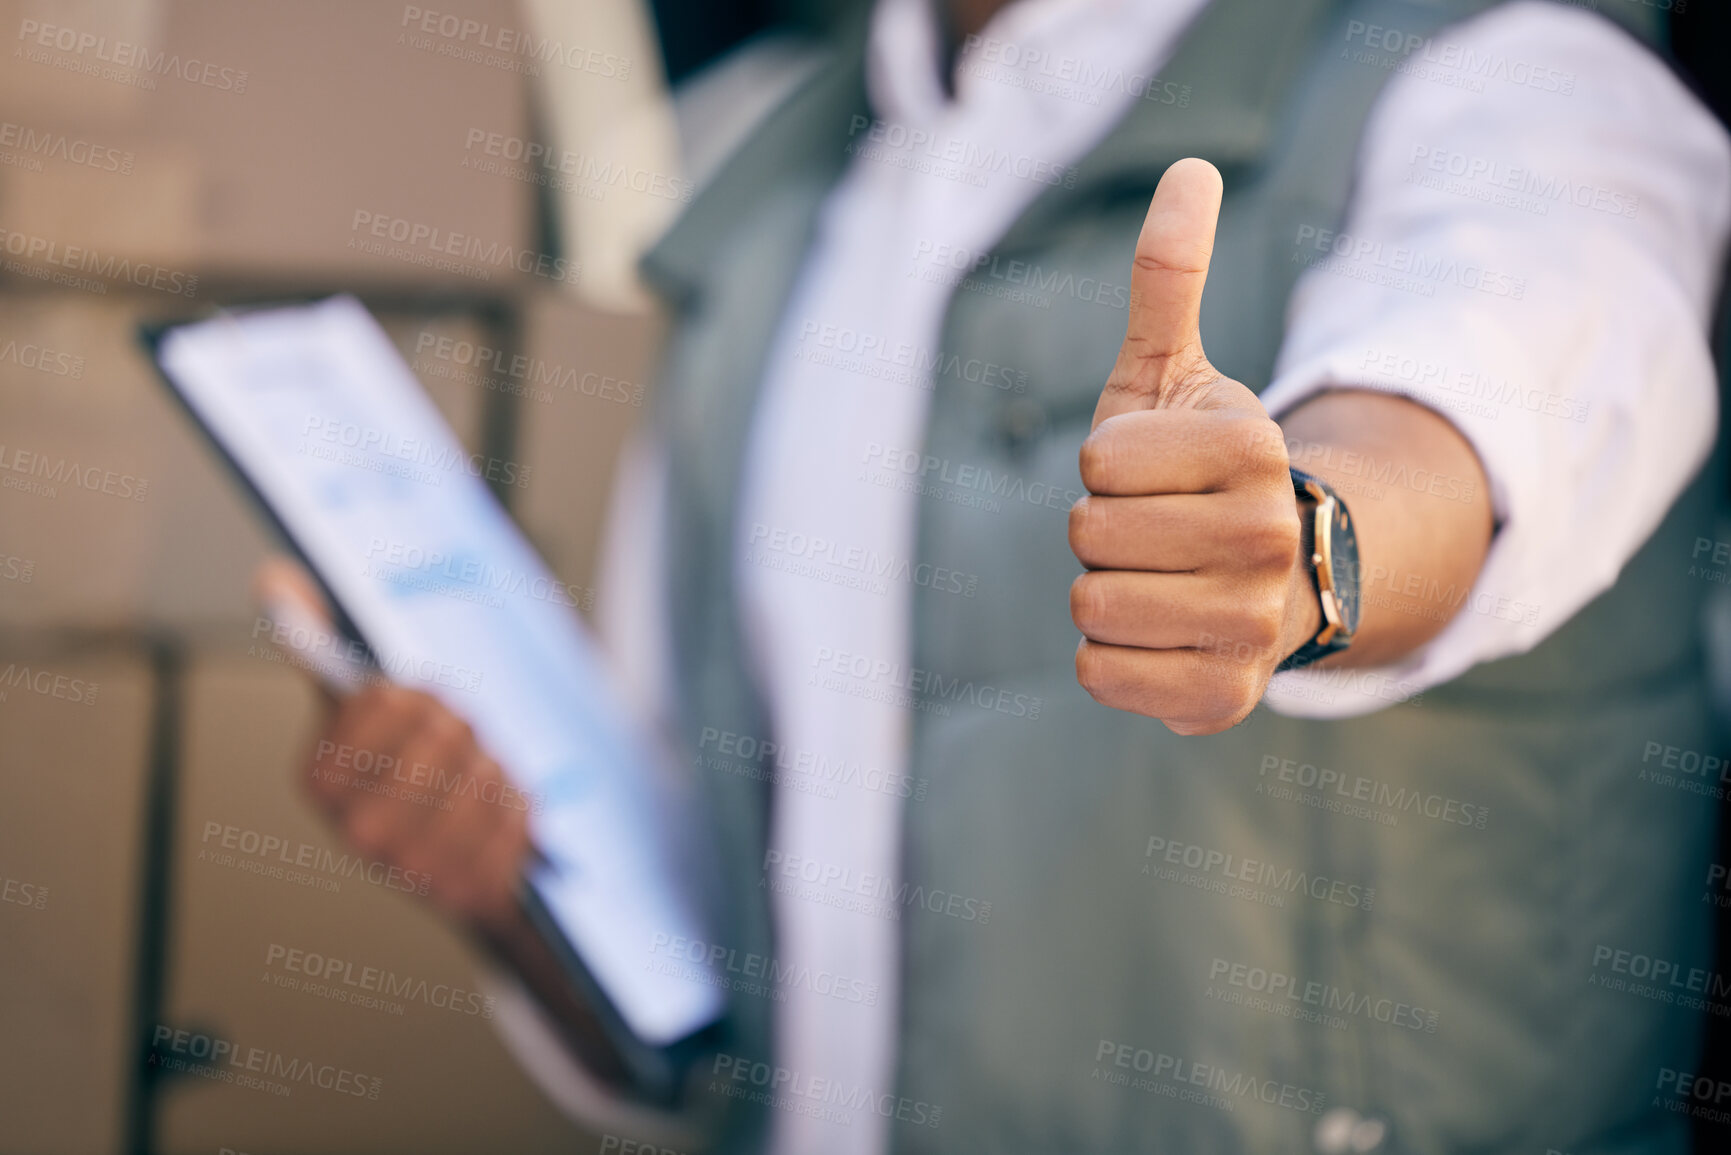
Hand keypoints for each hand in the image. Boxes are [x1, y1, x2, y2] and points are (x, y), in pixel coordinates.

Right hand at [254, 559, 531, 931]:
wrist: (447, 867)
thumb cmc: (401, 773)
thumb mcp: (357, 711)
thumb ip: (319, 644)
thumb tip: (275, 577)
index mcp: (320, 778)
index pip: (389, 700)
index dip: (415, 696)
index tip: (413, 711)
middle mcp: (357, 831)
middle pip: (445, 732)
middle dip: (462, 727)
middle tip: (458, 744)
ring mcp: (410, 869)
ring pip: (484, 770)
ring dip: (493, 765)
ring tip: (477, 779)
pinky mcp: (467, 889)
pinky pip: (518, 812)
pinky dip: (519, 802)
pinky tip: (499, 812)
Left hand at [1068, 159, 1319, 733]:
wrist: (1260, 577)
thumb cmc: (1192, 469)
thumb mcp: (1172, 373)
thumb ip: (1169, 278)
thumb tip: (1191, 169)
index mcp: (1253, 448)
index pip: (1098, 465)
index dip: (1105, 468)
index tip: (1153, 474)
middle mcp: (1268, 540)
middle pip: (1088, 537)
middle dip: (1100, 530)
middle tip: (1153, 531)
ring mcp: (1252, 627)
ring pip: (1090, 606)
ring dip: (1102, 591)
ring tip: (1157, 580)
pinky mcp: (1222, 700)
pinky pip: (1099, 673)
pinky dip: (1106, 657)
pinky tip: (1155, 635)